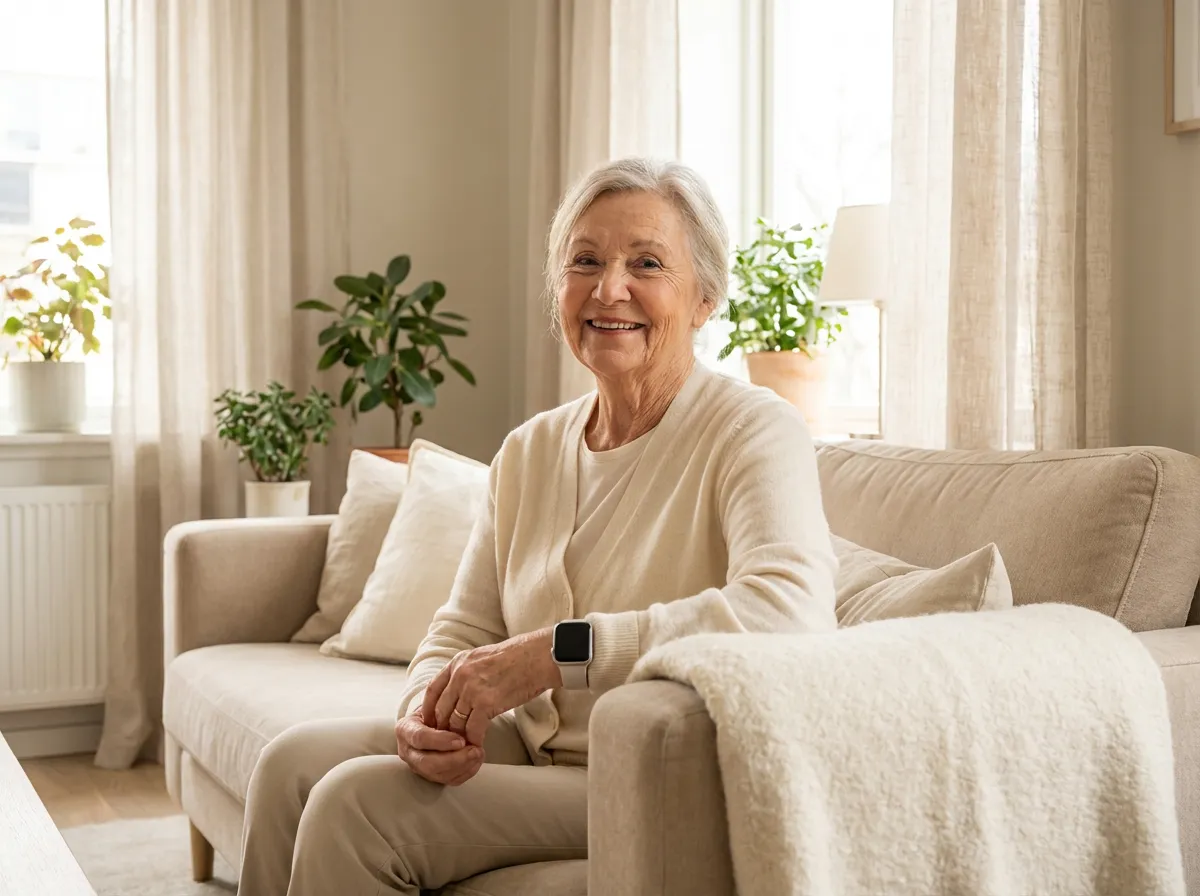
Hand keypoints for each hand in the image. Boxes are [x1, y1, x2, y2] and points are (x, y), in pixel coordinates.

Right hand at [394, 711, 483, 785]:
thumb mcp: (434, 702)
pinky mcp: (431, 776)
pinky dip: (466, 772)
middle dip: (454, 759)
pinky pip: (448, 780)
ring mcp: (417, 766)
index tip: (461, 740)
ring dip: (462, 766)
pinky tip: (476, 761)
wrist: (432, 719)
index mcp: (405, 729)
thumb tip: (462, 712)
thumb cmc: (434, 709)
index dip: (441, 741)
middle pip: (427, 763)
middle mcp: (407, 751)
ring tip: (479, 753)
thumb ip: (443, 707)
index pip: (419, 738)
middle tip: (475, 750)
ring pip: (438, 775)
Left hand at [422, 627, 562, 746]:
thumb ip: (468, 673)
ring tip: (464, 746)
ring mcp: (471, 689)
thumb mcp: (483, 658)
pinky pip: (472, 729)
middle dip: (443, 728)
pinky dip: (474, 740)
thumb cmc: (518, 658)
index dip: (429, 710)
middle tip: (448, 740)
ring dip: (459, 737)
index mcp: (458, 662)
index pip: (432, 690)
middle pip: (441, 709)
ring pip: (455, 722)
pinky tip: (478, 745)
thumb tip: (461, 693)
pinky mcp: (486, 703)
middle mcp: (460, 675)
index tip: (432, 723)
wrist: (538, 657)